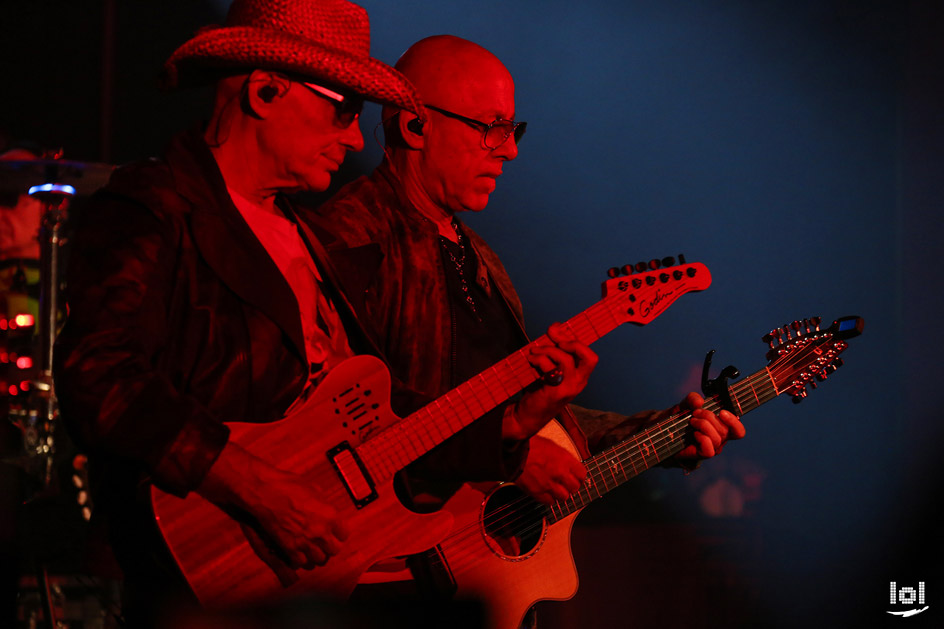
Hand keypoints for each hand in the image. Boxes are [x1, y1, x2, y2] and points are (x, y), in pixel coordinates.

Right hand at [198, 441, 348, 570]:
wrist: (266, 492)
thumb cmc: (288, 486)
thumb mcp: (314, 489)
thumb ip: (324, 504)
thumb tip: (327, 510)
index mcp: (331, 515)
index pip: (344, 535)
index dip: (338, 534)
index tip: (334, 533)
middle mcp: (321, 531)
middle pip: (334, 550)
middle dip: (329, 546)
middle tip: (323, 543)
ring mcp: (305, 541)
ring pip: (320, 560)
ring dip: (316, 555)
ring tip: (312, 549)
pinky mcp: (290, 548)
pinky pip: (302, 563)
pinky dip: (301, 560)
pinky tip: (298, 552)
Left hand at [504, 323, 597, 439]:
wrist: (527, 416)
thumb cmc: (539, 390)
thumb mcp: (550, 369)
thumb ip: (554, 352)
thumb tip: (555, 327)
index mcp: (580, 376)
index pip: (588, 355)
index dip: (574, 338)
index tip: (556, 329)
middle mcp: (579, 382)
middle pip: (589, 357)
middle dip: (570, 340)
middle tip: (551, 335)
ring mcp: (569, 388)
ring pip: (565, 359)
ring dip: (547, 349)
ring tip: (534, 351)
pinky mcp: (555, 392)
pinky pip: (549, 367)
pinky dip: (538, 359)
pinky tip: (530, 361)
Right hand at [516, 435, 586, 503]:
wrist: (511, 452)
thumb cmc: (528, 445)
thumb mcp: (551, 445)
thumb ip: (562, 457)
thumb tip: (569, 464)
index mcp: (564, 458)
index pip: (582, 474)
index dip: (579, 476)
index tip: (577, 477)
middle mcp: (559, 472)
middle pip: (575, 487)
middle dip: (571, 486)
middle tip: (566, 484)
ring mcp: (549, 484)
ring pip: (564, 497)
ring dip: (560, 493)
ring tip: (555, 488)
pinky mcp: (538, 492)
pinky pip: (550, 502)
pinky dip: (549, 499)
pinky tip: (545, 492)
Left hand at [674, 392, 745, 461]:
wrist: (662, 427)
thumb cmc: (678, 417)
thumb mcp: (685, 404)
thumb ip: (693, 399)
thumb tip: (700, 402)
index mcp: (721, 427)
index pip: (738, 431)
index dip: (734, 421)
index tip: (722, 411)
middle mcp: (718, 439)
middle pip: (726, 431)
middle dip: (710, 417)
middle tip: (695, 412)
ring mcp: (710, 448)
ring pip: (717, 439)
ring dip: (704, 425)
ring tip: (691, 421)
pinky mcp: (700, 455)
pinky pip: (709, 451)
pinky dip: (703, 438)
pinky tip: (694, 433)